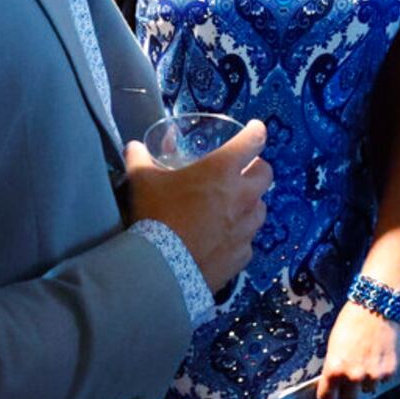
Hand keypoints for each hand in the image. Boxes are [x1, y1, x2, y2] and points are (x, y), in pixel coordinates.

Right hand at [124, 119, 271, 291]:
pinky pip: (248, 240)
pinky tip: (223, 239)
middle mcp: (243, 196)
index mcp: (222, 170)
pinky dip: (239, 235)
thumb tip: (133, 146)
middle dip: (257, 169)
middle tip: (242, 172)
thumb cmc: (156, 215)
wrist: (162, 269)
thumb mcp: (142, 181)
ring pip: (260, 208)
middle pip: (266, 174)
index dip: (256, 131)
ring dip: (250, 203)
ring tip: (233, 207)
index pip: (253, 141)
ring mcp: (246, 228)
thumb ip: (138, 159)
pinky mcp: (243, 254)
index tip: (256, 129)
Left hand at [315, 301, 399, 398]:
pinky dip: (380, 371)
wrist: (376, 306)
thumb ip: (333, 366)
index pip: (327, 398)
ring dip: (366, 379)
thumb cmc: (353, 320)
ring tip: (367, 358)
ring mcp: (373, 375)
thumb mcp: (333, 343)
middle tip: (350, 375)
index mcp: (335, 368)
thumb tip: (332, 382)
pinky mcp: (389, 371)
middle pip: (349, 398)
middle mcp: (354, 375)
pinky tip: (378, 354)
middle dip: (348, 389)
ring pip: (368, 389)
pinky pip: (382, 380)